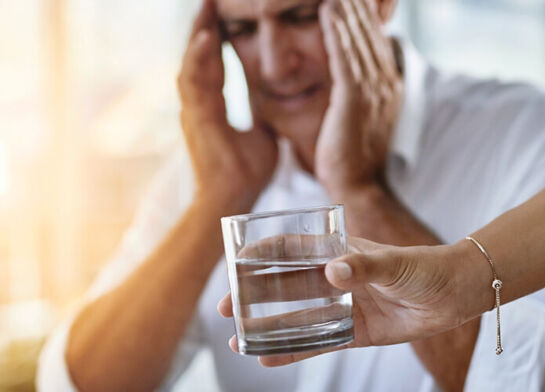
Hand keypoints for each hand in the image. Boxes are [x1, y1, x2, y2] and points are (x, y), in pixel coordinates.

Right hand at [178, 0, 277, 212]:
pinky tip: (208, 36)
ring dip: (197, 33)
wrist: (235, 199)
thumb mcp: (261, 135)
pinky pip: (195, 82)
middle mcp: (199, 105)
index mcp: (213, 107)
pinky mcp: (198, 120)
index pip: (214, 64)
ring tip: (206, 6)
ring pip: (191, 62)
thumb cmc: (247, 172)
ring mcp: (195, 111)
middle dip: (203, 26)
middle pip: (198, 56)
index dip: (216, 40)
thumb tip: (278, 102)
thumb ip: (262, 115)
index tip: (222, 14)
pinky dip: (199, 58)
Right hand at [218, 237, 470, 365]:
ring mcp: (343, 305)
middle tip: (225, 307)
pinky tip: (268, 358)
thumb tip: (335, 272)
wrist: (454, 295)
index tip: (236, 261)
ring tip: (238, 339)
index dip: (263, 252)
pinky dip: (293, 349)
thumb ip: (365, 267)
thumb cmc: (425, 268)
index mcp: (340, 251)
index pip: (292, 248)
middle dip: (254, 294)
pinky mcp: (354, 332)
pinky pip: (318, 341)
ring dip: (268, 326)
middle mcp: (335, 277)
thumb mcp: (394, 263)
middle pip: (285, 284)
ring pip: (296, 316)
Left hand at [314, 0, 402, 193]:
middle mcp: (386, 83)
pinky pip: (345, 58)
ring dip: (348, 9)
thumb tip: (358, 70)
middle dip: (358, 4)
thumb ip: (364, 88)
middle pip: (371, 32)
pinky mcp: (354, 101)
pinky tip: (329, 10)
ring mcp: (373, 91)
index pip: (378, 38)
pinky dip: (338, 33)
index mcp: (389, 85)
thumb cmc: (355, 155)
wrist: (358, 187)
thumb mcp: (364, 115)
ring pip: (359, 40)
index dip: (366, 13)